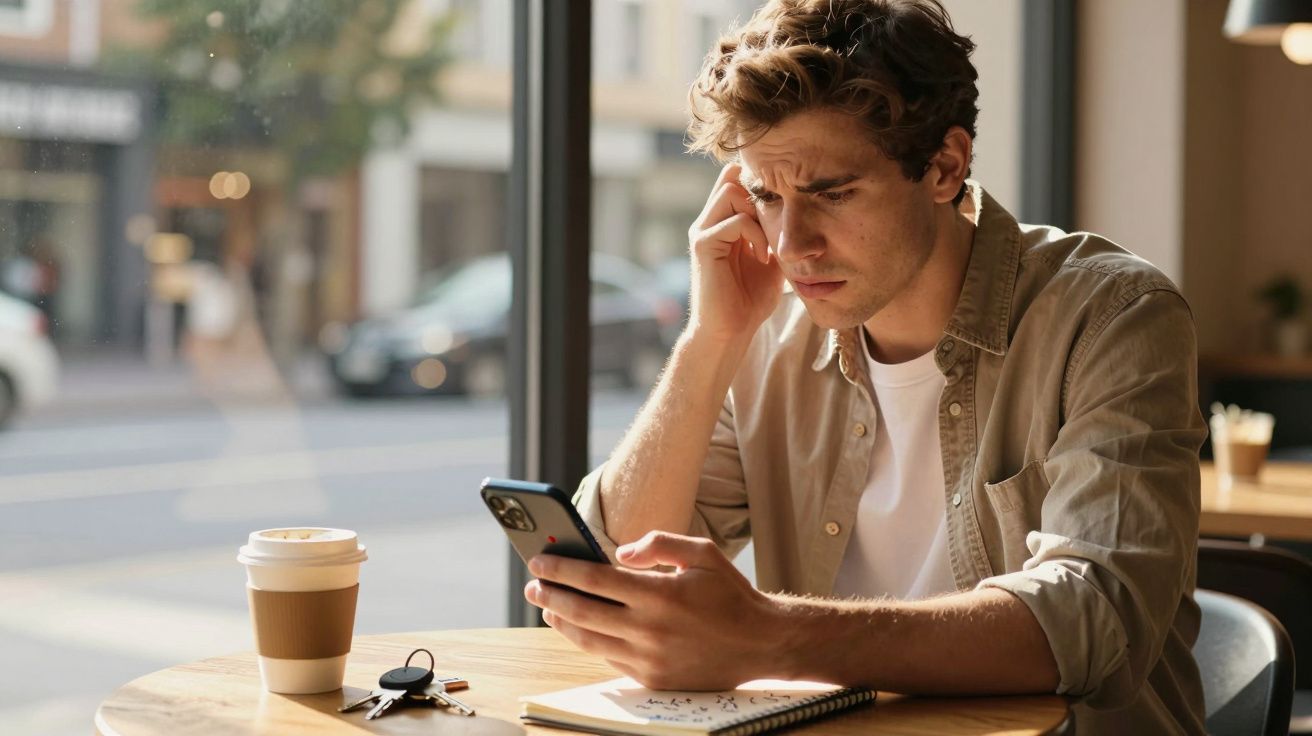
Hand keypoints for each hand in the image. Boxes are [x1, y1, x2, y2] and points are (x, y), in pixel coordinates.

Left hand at [524, 531, 779, 689]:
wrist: (760, 644)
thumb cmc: (730, 593)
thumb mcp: (702, 553)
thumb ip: (659, 544)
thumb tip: (620, 554)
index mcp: (660, 593)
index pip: (595, 579)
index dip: (561, 569)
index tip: (539, 560)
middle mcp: (650, 628)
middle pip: (583, 611)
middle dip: (550, 595)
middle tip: (532, 585)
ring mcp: (649, 658)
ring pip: (590, 640)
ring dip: (563, 622)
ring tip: (548, 607)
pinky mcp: (653, 680)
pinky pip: (610, 658)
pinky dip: (589, 641)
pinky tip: (579, 628)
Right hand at [685, 163, 784, 345]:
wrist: (730, 331)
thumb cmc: (750, 300)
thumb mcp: (772, 259)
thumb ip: (776, 233)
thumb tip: (801, 212)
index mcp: (723, 222)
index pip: (737, 179)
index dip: (761, 185)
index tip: (784, 210)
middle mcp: (709, 221)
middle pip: (733, 176)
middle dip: (761, 196)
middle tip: (776, 226)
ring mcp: (704, 231)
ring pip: (732, 191)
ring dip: (758, 213)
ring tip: (768, 244)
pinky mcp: (703, 245)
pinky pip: (734, 220)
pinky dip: (755, 235)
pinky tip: (762, 257)